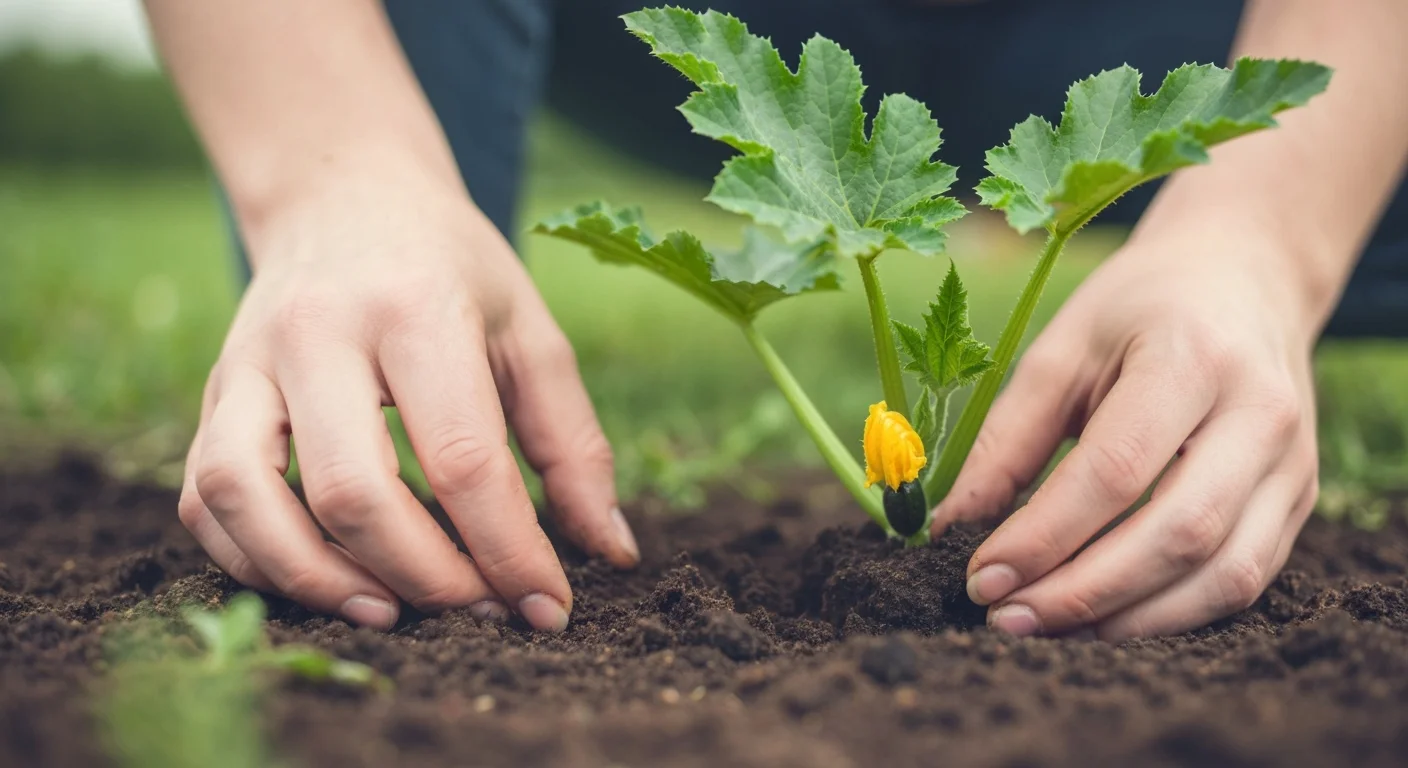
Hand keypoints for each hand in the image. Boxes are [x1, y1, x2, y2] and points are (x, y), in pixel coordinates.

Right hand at [177, 168, 638, 631]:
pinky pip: (203, 498)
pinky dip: (255, 560)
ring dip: (320, 581)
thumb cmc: (451, 268)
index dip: (510, 552)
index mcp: (415, 307)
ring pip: (247, 496)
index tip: (548, 607)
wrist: (343, 193)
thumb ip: (573, 442)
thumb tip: (608, 550)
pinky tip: (326, 580)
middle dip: (426, 576)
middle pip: (354, 491)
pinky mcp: (207, 394)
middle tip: (479, 609)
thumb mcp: (530, 332)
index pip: (462, 458)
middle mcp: (316, 332)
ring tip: (391, 613)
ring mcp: (245, 362)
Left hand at [932, 222, 1321, 640]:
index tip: (981, 577)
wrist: (1243, 278)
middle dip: (1083, 592)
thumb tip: (951, 525)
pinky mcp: (1298, 502)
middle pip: (1178, 534)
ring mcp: (1292, 465)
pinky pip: (1241, 582)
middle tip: (1004, 618)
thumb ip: (1007, 438)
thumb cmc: (1138, 310)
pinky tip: (1101, 619)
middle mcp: (1261, 415)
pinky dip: (1167, 615)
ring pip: (1222, 575)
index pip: (1116, 471)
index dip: (1044, 536)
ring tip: (1044, 628)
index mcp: (1193, 359)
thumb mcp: (1061, 348)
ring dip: (1126, 620)